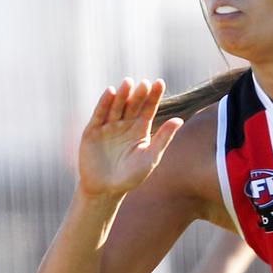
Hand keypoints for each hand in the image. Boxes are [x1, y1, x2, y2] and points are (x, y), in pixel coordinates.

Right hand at [78, 79, 182, 197]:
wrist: (106, 189)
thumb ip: (163, 138)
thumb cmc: (131, 176)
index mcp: (140, 129)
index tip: (160, 82)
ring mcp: (108, 126)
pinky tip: (110, 92)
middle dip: (138, 94)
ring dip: (122, 95)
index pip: (148, 108)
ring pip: (116, 106)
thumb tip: (179, 120)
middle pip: (133, 105)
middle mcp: (125, 124)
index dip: (154, 96)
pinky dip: (104, 103)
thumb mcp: (150, 157)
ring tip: (128, 83)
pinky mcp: (92, 130)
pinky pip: (99, 114)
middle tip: (144, 83)